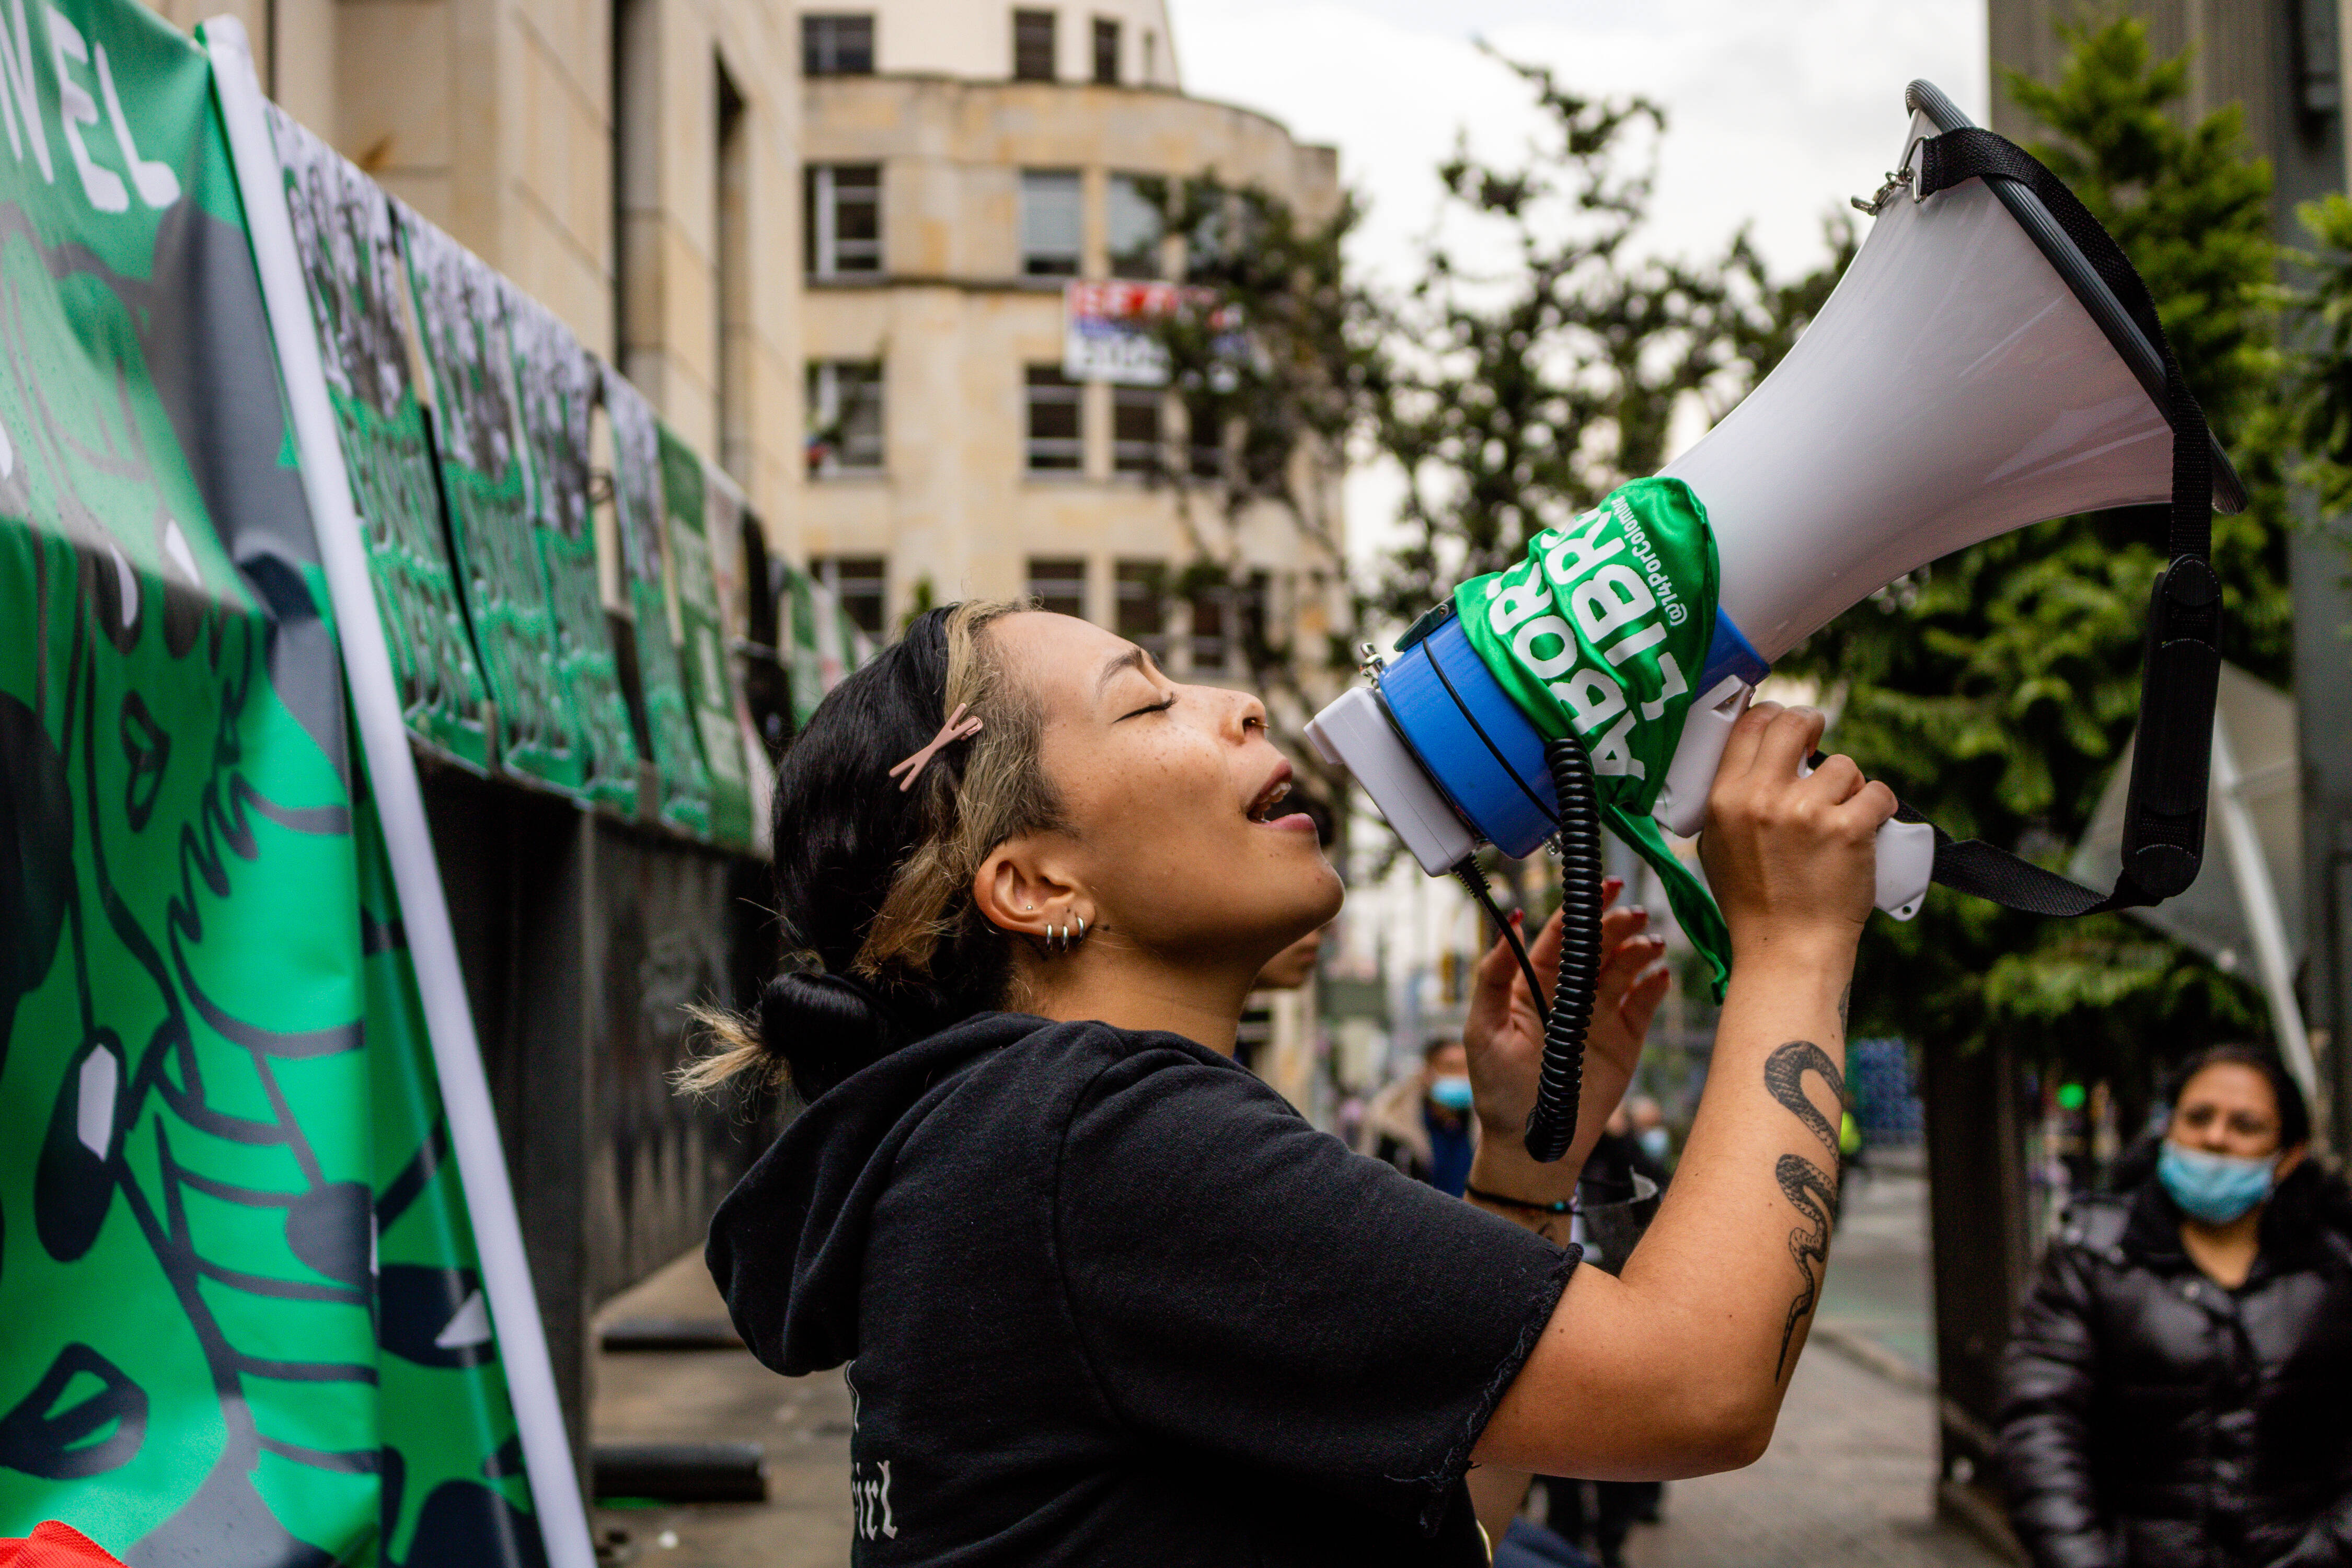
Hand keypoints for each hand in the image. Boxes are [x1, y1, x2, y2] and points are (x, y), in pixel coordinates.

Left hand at [1463, 879, 1670, 1153]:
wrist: (1530, 1145)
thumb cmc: (1497, 1089)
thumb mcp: (1482, 1027)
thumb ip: (1493, 974)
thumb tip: (1509, 918)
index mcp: (1534, 984)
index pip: (1561, 938)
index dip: (1580, 911)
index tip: (1601, 889)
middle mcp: (1569, 994)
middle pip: (1597, 947)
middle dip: (1615, 925)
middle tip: (1631, 914)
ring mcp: (1600, 1015)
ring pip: (1624, 969)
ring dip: (1638, 950)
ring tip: (1649, 943)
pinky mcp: (1625, 1040)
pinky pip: (1643, 1004)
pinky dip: (1654, 987)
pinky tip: (1659, 975)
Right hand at [1698, 703, 1895, 963]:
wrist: (1786, 952)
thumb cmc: (1753, 905)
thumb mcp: (1717, 848)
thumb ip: (1731, 802)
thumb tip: (1756, 762)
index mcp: (1725, 800)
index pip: (1749, 726)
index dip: (1773, 714)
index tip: (1787, 722)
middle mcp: (1762, 799)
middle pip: (1793, 724)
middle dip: (1812, 724)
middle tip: (1819, 737)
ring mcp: (1807, 813)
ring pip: (1843, 765)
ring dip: (1849, 786)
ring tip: (1842, 816)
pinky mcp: (1849, 829)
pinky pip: (1878, 793)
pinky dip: (1880, 808)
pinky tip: (1870, 826)